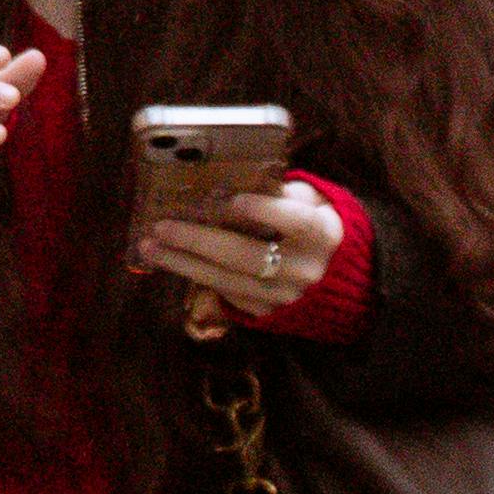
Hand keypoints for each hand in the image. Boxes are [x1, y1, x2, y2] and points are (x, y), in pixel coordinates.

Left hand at [136, 177, 344, 344]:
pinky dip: (196, 277)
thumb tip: (240, 180)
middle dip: (200, 240)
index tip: (234, 200)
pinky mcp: (267, 313)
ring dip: (184, 263)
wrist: (341, 280)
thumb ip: (285, 192)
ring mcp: (284, 296)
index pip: (297, 222)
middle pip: (247, 256)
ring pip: (228, 281)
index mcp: (323, 235)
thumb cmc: (318, 226)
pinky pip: (226, 294)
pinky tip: (172, 260)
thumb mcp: (316, 202)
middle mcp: (304, 269)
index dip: (266, 212)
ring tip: (151, 245)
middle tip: (163, 225)